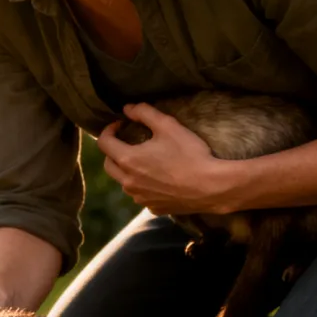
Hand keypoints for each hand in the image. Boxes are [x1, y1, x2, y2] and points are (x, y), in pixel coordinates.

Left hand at [96, 102, 234, 214]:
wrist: (213, 187)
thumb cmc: (190, 154)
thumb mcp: (168, 126)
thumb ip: (145, 113)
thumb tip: (127, 108)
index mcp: (127, 160)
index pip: (103, 143)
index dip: (108, 130)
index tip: (120, 125)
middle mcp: (128, 182)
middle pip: (108, 164)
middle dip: (113, 151)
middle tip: (127, 142)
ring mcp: (140, 198)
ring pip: (124, 182)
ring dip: (127, 170)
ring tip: (144, 160)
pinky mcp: (154, 208)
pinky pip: (142, 195)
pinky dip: (144, 186)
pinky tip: (159, 179)